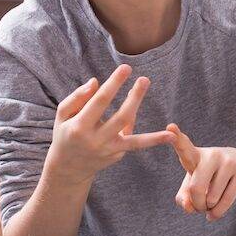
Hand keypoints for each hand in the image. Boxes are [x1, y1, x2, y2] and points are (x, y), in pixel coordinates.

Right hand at [45, 64, 174, 184]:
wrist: (68, 166)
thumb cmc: (66, 133)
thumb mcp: (63, 115)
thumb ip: (77, 98)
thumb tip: (96, 82)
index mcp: (79, 127)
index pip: (100, 101)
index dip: (114, 84)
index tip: (126, 68)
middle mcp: (95, 140)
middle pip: (121, 117)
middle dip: (135, 98)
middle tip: (145, 79)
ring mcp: (108, 150)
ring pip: (134, 140)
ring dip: (155, 137)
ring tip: (173, 132)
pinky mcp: (117, 156)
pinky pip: (133, 142)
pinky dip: (149, 138)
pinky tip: (167, 135)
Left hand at [167, 123, 235, 220]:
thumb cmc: (210, 176)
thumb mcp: (193, 183)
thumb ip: (184, 197)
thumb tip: (190, 208)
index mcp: (195, 155)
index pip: (184, 146)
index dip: (176, 136)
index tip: (170, 126)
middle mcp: (212, 155)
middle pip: (196, 188)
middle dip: (196, 204)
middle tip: (198, 207)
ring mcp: (229, 163)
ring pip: (211, 198)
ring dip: (208, 209)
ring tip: (209, 206)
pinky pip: (226, 201)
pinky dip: (218, 213)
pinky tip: (213, 214)